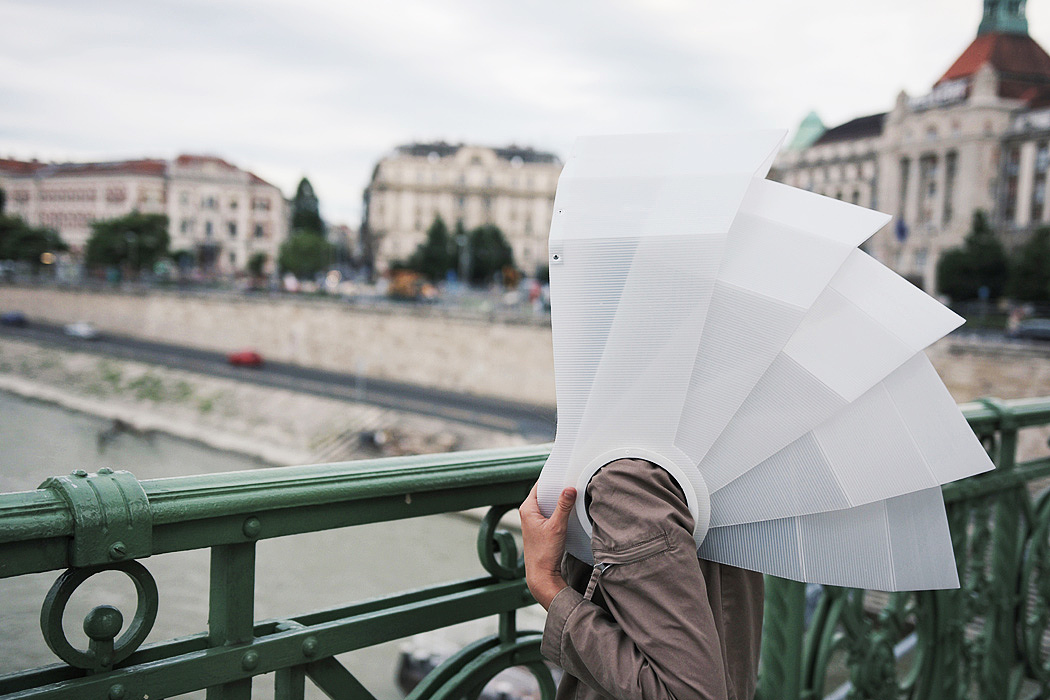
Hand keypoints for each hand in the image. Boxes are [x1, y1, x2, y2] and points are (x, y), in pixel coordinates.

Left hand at [519, 483, 576, 609]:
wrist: (541, 574)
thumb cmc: (544, 552)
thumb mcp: (557, 526)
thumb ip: (563, 506)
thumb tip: (569, 489)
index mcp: (527, 508)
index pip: (539, 485)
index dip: (551, 478)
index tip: (562, 471)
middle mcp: (528, 513)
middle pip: (544, 494)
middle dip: (556, 488)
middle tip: (571, 481)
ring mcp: (534, 521)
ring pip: (547, 504)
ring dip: (558, 500)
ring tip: (572, 493)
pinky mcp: (540, 529)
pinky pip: (550, 513)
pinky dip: (558, 510)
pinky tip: (568, 510)